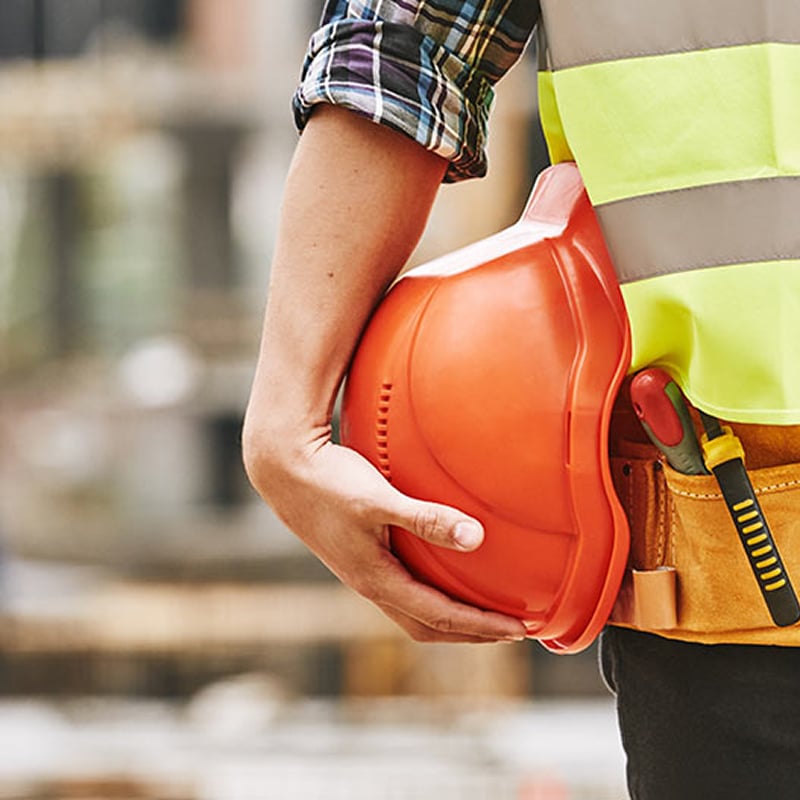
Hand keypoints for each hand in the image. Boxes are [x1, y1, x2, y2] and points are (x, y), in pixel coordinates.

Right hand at [243, 434, 526, 643]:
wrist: (282, 469)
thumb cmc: (329, 482)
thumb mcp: (377, 499)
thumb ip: (425, 517)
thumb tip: (476, 538)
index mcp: (376, 579)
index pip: (440, 617)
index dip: (481, 627)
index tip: (519, 630)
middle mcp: (370, 583)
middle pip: (428, 626)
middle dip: (470, 633)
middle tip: (509, 631)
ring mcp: (362, 571)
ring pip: (414, 610)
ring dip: (451, 616)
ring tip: (483, 610)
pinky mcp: (359, 555)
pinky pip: (403, 589)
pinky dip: (432, 593)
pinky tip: (444, 572)